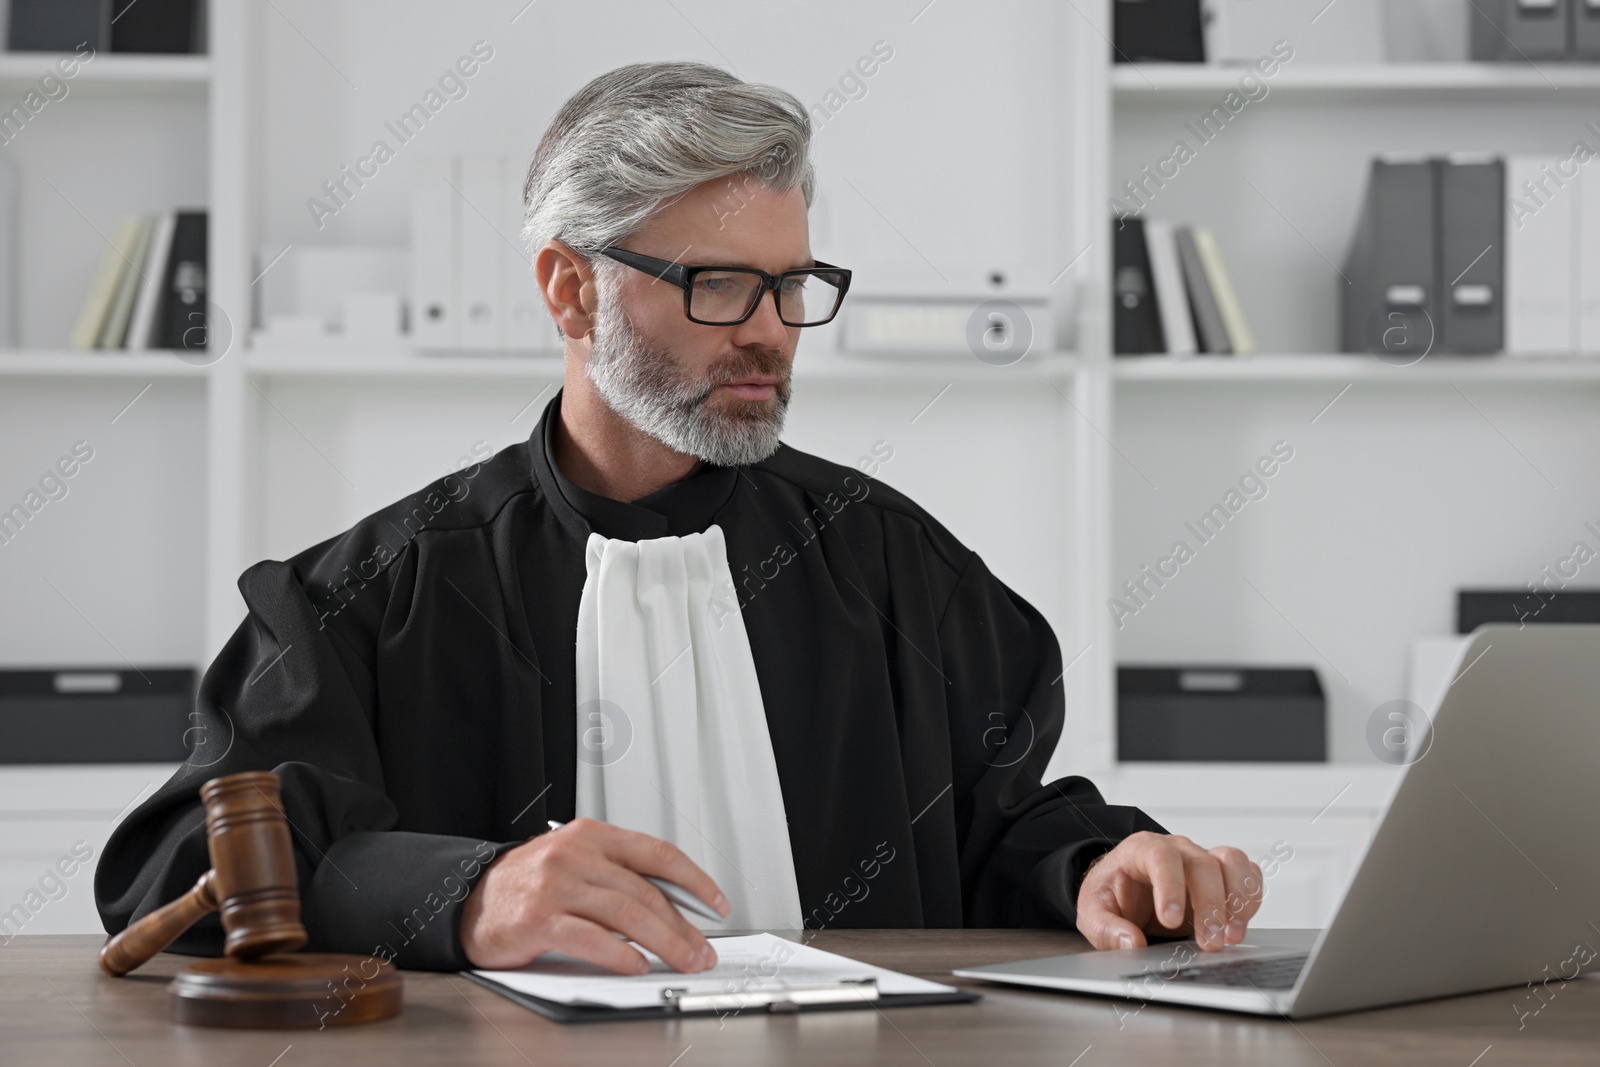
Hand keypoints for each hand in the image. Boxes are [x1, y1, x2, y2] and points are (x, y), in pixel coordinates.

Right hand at [458, 816, 729, 973]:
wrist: (469, 899)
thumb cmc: (528, 885)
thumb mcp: (576, 863)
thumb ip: (620, 876)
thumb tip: (676, 907)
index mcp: (591, 835)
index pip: (657, 852)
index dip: (695, 879)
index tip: (717, 903)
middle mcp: (575, 854)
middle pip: (645, 889)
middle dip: (683, 925)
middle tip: (703, 949)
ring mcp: (556, 885)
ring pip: (626, 913)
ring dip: (664, 942)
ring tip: (684, 961)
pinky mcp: (539, 919)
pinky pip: (591, 938)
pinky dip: (621, 954)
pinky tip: (638, 965)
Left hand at [1074, 832, 1262, 951]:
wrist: (1126, 888)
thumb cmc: (1113, 894)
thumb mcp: (1093, 911)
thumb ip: (1106, 928)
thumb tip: (1130, 943)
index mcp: (1142, 850)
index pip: (1160, 857)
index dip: (1170, 887)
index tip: (1171, 920)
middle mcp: (1177, 849)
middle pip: (1203, 864)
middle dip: (1210, 906)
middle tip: (1209, 942)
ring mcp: (1203, 858)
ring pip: (1232, 862)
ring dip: (1238, 900)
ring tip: (1232, 937)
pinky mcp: (1222, 873)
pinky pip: (1247, 873)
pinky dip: (1251, 898)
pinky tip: (1240, 925)